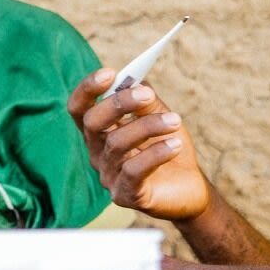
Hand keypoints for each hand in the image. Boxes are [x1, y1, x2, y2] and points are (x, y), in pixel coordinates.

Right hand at [68, 70, 210, 220]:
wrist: (189, 187)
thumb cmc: (169, 146)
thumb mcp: (160, 116)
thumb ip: (147, 101)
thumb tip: (136, 82)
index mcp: (99, 131)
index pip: (79, 108)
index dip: (87, 89)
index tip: (109, 73)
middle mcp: (97, 153)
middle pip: (93, 123)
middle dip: (119, 104)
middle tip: (147, 95)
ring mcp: (108, 176)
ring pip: (117, 143)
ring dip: (148, 126)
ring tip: (175, 121)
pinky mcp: (125, 195)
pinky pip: (134, 170)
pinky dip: (156, 153)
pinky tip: (175, 145)